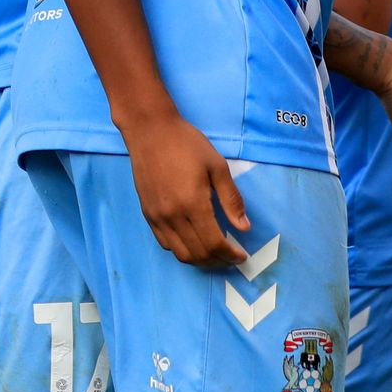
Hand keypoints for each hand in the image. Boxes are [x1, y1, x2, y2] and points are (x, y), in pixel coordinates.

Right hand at [124, 112, 250, 265]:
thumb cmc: (186, 144)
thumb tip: (244, 227)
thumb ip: (231, 199)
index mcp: (193, 204)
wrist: (149, 130)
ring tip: (214, 253)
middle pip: (198, 253)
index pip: (214, 243)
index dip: (231, 255)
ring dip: (200, 259)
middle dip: (218, 260)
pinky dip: (182, 249)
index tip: (242, 255)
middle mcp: (172, 215)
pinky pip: (164, 242)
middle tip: (231, 256)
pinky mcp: (147, 213)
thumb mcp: (217, 166)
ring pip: (180, 253)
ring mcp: (157, 216)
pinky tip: (192, 240)